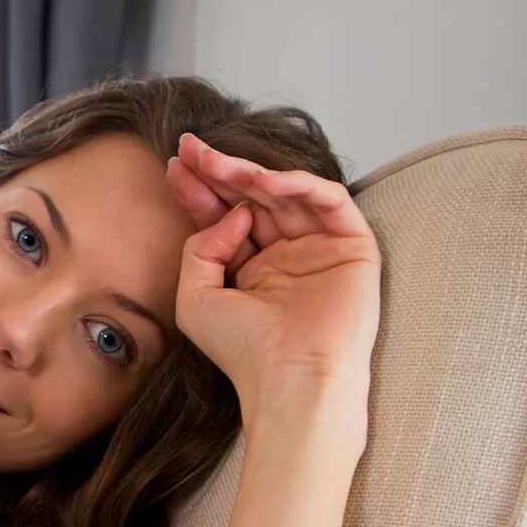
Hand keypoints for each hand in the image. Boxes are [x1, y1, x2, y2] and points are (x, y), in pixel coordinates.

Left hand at [164, 132, 380, 410]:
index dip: (201, 189)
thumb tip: (230, 213)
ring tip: (216, 162)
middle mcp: (286, 254)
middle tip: (191, 147)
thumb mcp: (196, 298)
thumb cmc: (244, 350)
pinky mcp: (352, 247)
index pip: (224, 216)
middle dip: (220, 170)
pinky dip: (298, 185)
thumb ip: (199, 249)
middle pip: (252, 198)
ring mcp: (319, 248)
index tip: (174, 163)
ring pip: (286, 193)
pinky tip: (265, 181)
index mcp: (251, 268)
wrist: (291, 378)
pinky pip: (329, 201)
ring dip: (250, 172)